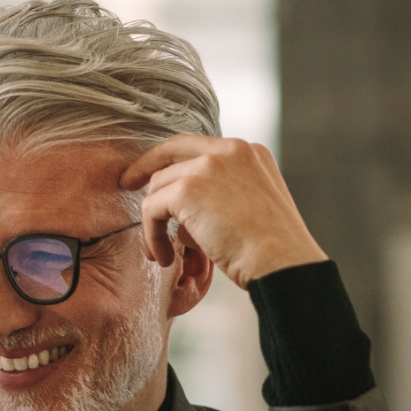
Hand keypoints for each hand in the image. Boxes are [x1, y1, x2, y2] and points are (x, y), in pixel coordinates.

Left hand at [119, 135, 328, 288]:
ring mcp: (208, 166)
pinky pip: (152, 209)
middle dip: (145, 168)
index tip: (153, 174)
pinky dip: (151, 235)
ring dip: (154, 221)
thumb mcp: (256, 209)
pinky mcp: (188, 188)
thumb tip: (183, 219)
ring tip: (163, 252)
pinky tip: (164, 258)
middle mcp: (230, 150)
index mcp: (250, 152)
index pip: (198, 146)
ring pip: (158, 186)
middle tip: (127, 184)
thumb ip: (224, 198)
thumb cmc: (273, 252)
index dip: (171, 159)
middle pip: (171, 151)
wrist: (282, 264)